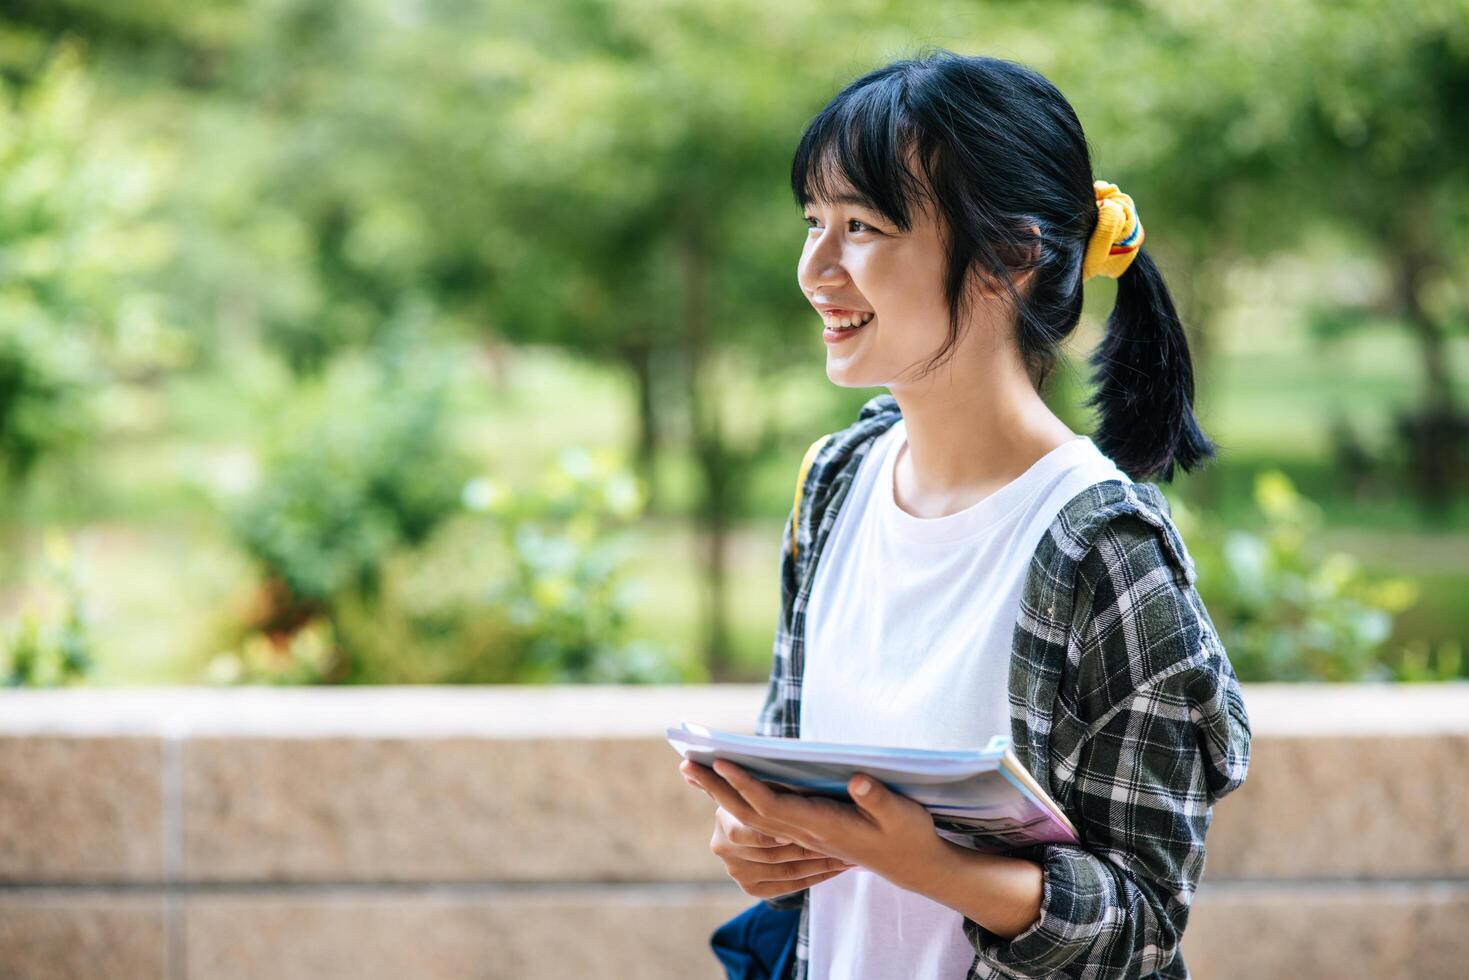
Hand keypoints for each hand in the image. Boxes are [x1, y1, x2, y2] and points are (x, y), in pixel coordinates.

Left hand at [679, 757, 945, 895]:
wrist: (914, 866)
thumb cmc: (909, 837)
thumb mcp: (903, 816)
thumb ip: (878, 799)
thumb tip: (855, 779)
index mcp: (823, 827)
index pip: (773, 807)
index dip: (746, 785)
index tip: (722, 762)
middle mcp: (807, 833)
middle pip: (750, 813)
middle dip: (717, 789)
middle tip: (686, 763)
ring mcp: (804, 833)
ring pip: (752, 816)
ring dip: (721, 794)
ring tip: (694, 768)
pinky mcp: (807, 829)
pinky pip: (764, 816)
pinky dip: (740, 798)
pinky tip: (726, 784)